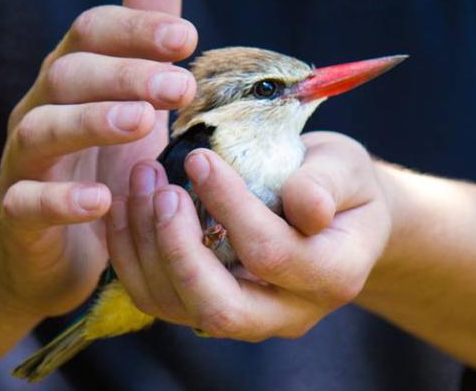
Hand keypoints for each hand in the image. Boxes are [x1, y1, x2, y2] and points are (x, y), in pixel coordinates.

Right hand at [0, 0, 196, 317]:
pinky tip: (101, 200)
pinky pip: (30, 203)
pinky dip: (62, 200)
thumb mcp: (129, 105)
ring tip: (142, 122)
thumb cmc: (99, 165)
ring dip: (93, 121)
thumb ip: (143, 52)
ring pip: (43, 130)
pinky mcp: (19, 215)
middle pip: (71, 76)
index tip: (186, 39)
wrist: (46, 242)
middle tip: (180, 86)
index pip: (92, 35)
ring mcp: (25, 163)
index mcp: (72, 81)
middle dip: (127, 75)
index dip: (135, 31)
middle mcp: (42, 111)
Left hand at [107, 131, 391, 339]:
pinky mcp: (209, 305)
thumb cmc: (340, 186)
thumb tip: (307, 207)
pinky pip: (158, 297)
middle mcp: (287, 312)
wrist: (332, 215)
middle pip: (219, 308)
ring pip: (178, 307)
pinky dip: (134, 255)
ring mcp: (246, 317)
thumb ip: (326, 185)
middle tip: (162, 190)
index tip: (200, 158)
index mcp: (332, 275)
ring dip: (147, 247)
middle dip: (179, 249)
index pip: (272, 253)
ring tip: (141, 184)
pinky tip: (129, 207)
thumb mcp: (346, 169)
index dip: (230, 207)